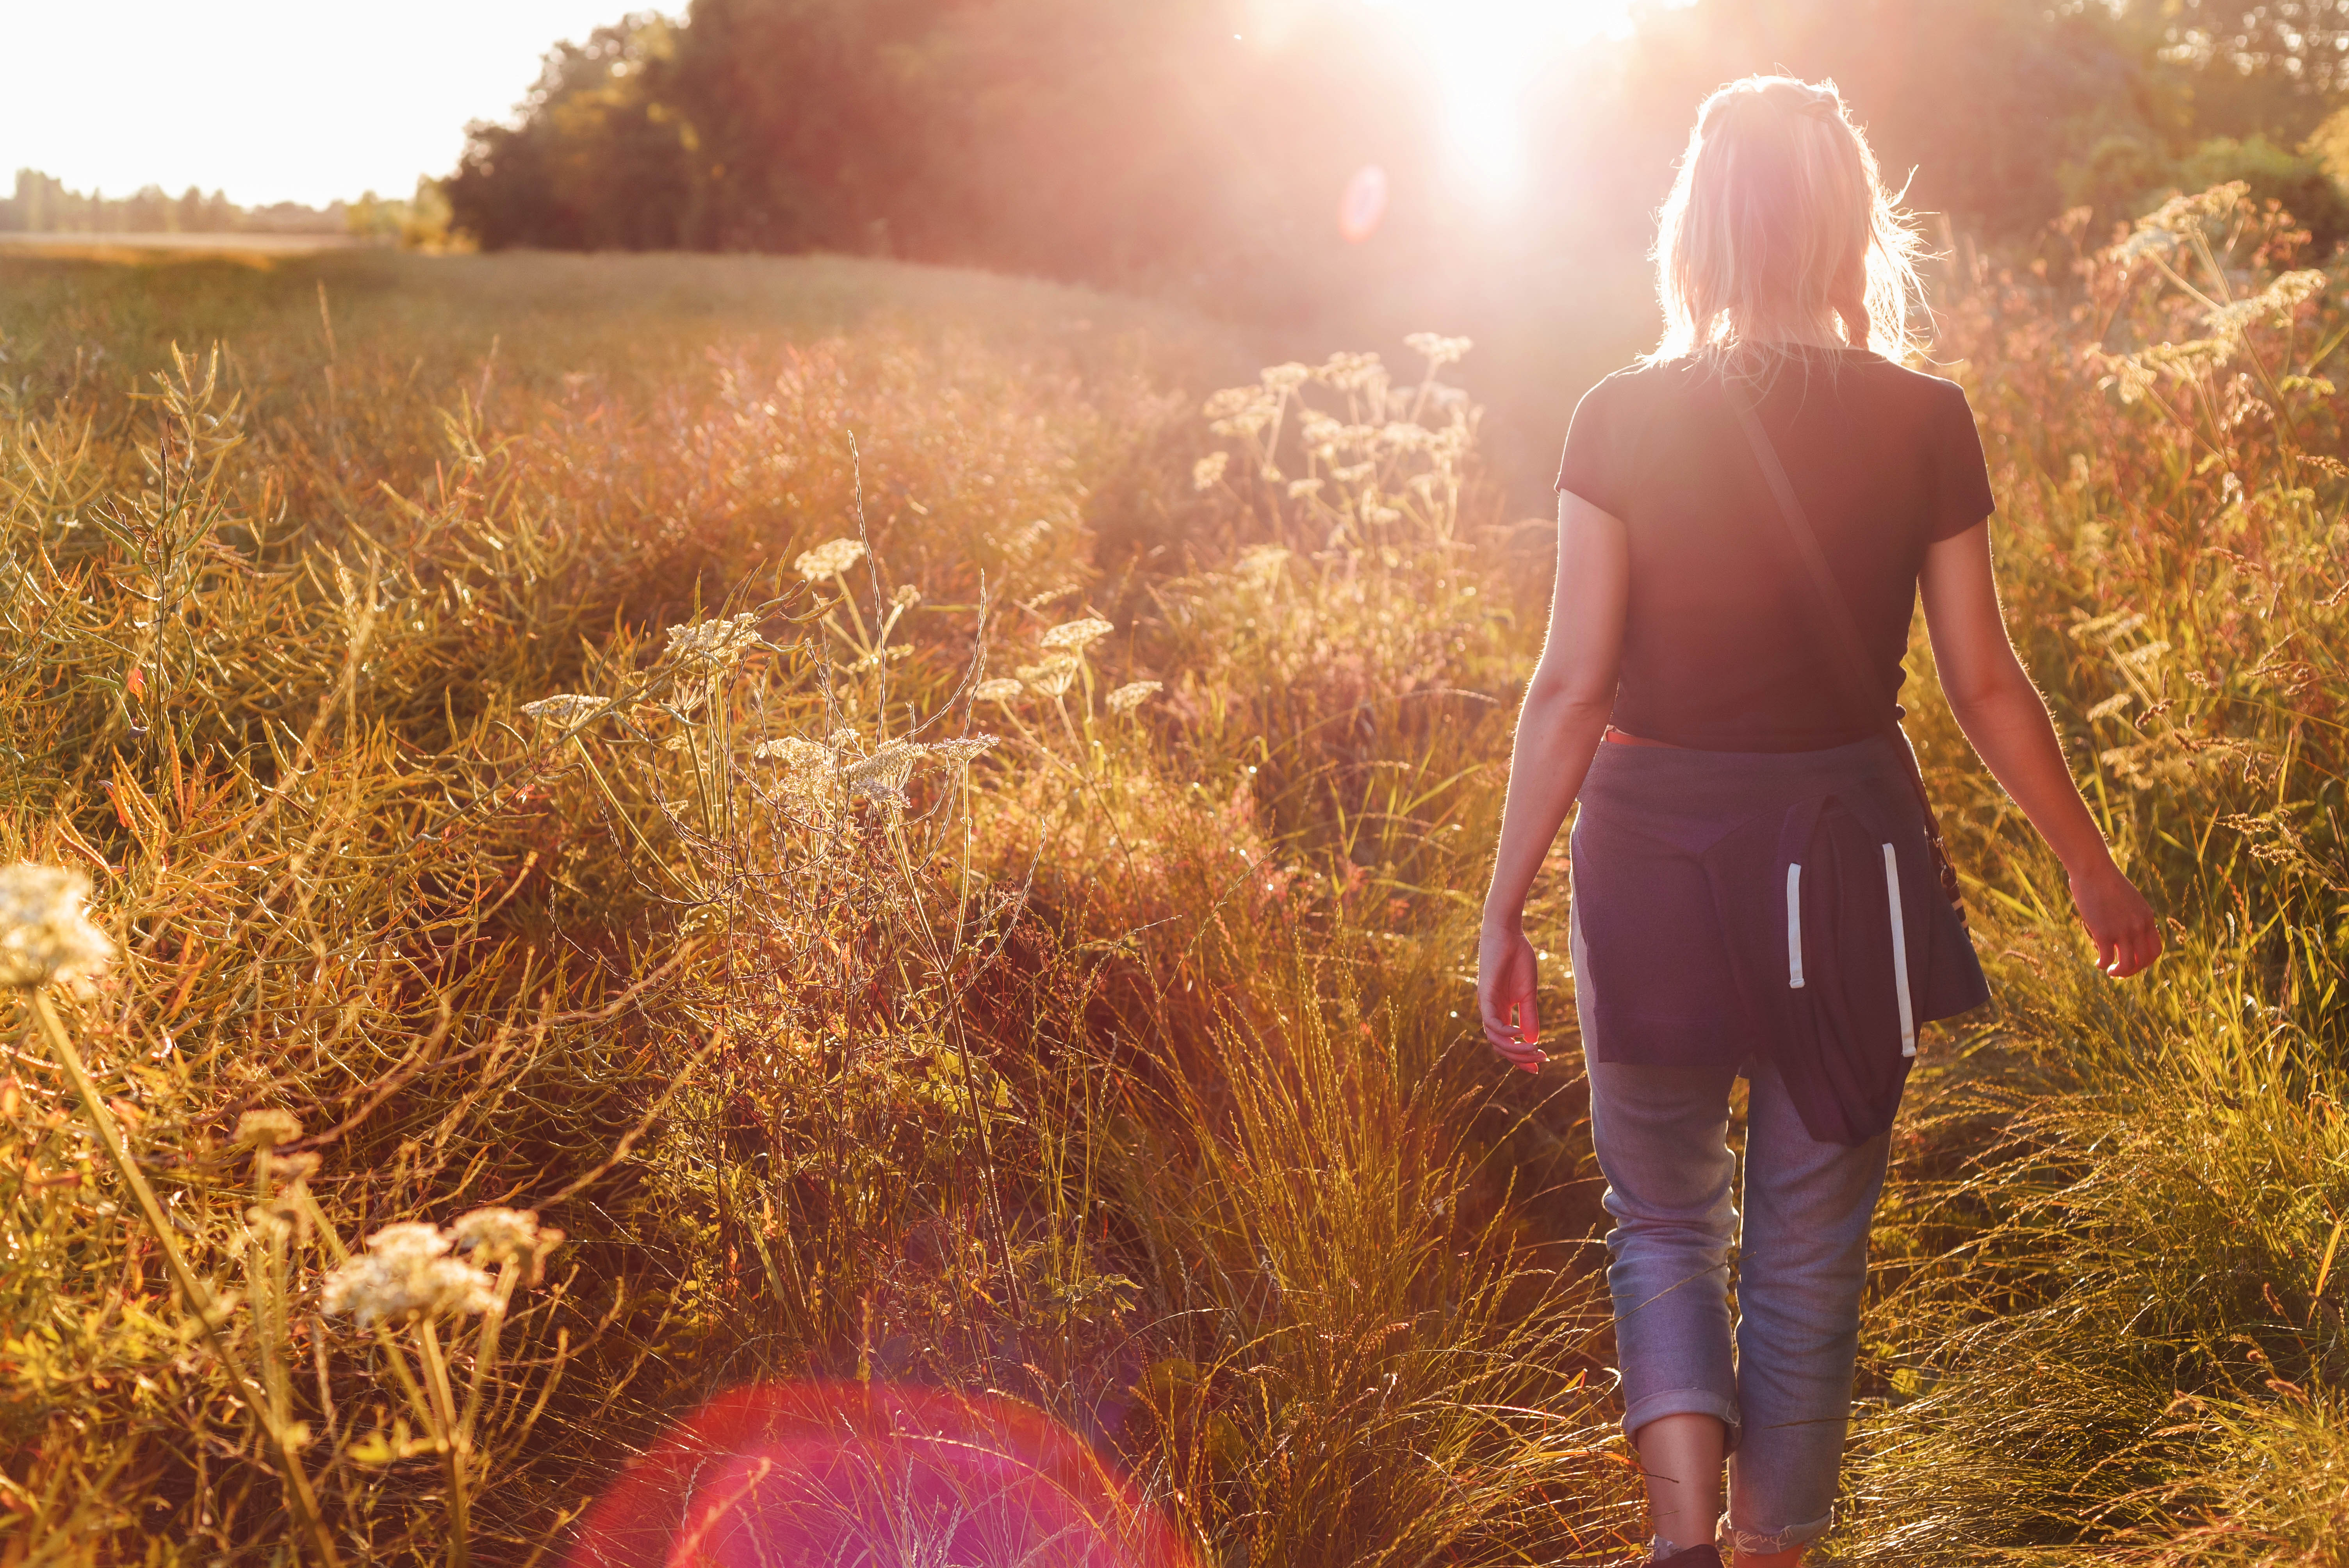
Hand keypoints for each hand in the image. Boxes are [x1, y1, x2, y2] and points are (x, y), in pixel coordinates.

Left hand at [1477, 918, 1546, 1073]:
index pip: (1507, 1042)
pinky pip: (1492, 1022)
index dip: (1521, 1057)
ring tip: (1535, 1050)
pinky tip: (1521, 1034)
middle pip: (1500, 1046)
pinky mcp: (1485, 995)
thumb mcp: (1528, 993)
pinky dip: (1506, 1032)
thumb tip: (1533, 1040)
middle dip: (1520, 1057)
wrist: (1508, 935)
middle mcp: (1491, 1011)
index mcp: (1501, 1011)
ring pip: (1495, 1039)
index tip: (1539, 1066)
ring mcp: (1487, 1004)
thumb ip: (1529, 1016)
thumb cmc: (1518, 960)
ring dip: (1515, 1049)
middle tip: (1540, 1061)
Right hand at [2068, 859, 2161, 977]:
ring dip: (2119, 972)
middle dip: (2133, 971)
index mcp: (2147, 918)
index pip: (2155, 951)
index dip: (2146, 962)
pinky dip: (2103, 965)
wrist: (2094, 870)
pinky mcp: (2104, 932)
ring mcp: (2122, 931)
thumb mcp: (2130, 899)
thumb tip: (2126, 927)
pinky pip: (2107, 958)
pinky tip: (2097, 963)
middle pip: (2144, 961)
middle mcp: (2139, 927)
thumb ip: (2133, 915)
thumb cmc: (2107, 881)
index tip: (2135, 963)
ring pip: (2128, 964)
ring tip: (2110, 972)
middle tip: (2120, 971)